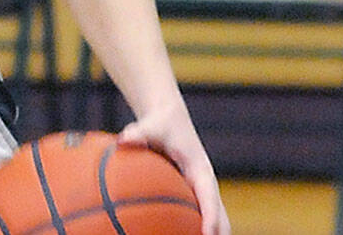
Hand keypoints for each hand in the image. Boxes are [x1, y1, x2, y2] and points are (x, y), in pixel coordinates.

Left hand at [119, 106, 230, 234]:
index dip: (211, 218)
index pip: (210, 198)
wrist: (169, 119)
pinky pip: (198, 215)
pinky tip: (176, 234)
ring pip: (214, 218)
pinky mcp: (192, 194)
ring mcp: (200, 191)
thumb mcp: (150, 127)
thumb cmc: (160, 124)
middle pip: (220, 216)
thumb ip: (138, 134)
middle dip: (218, 233)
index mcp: (200, 171)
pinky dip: (194, 228)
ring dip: (212, 232)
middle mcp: (205, 184)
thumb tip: (123, 140)